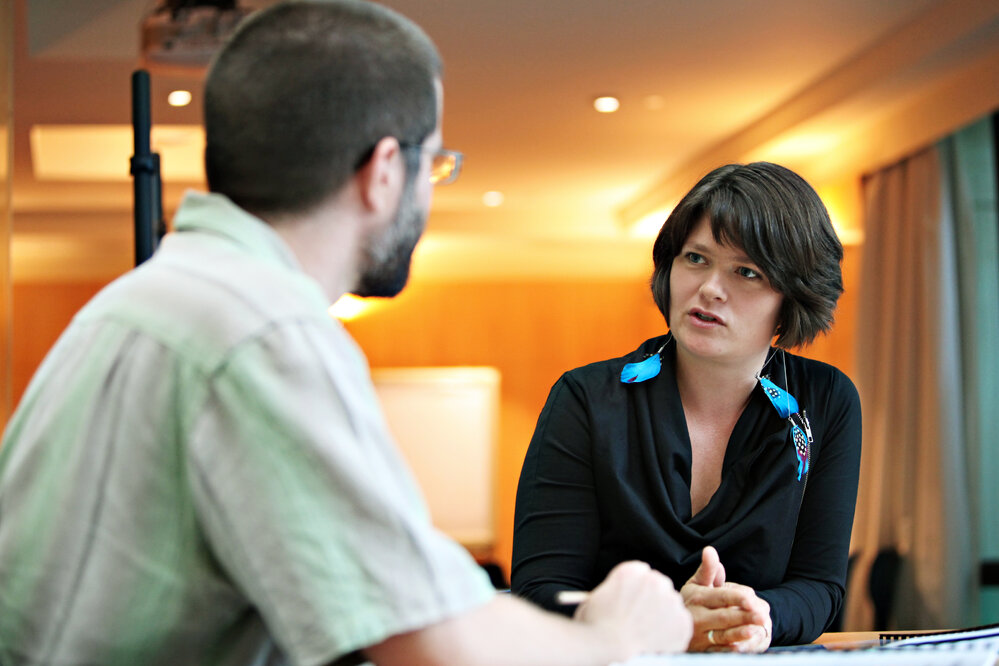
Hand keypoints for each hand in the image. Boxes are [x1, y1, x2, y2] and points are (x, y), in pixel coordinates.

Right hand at [575, 560, 692, 655]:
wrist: (608, 644)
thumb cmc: (596, 622)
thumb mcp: (599, 594)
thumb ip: (617, 588)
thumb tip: (624, 596)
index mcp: (634, 571)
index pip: (642, 573)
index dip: (636, 589)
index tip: (632, 601)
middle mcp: (656, 581)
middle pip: (659, 586)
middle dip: (652, 600)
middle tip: (640, 618)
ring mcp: (672, 601)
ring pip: (671, 605)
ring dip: (662, 616)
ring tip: (645, 632)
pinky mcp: (682, 622)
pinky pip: (681, 624)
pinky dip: (671, 634)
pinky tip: (655, 641)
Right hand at [681, 547, 771, 652]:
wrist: (669, 625)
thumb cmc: (690, 601)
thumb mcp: (696, 583)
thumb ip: (707, 570)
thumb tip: (710, 550)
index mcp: (698, 598)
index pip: (720, 596)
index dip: (735, 597)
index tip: (751, 598)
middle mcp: (698, 617)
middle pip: (724, 617)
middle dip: (743, 616)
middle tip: (762, 616)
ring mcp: (700, 636)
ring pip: (721, 636)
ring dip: (738, 634)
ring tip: (754, 631)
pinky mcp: (703, 650)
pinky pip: (718, 651)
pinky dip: (729, 650)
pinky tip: (742, 647)